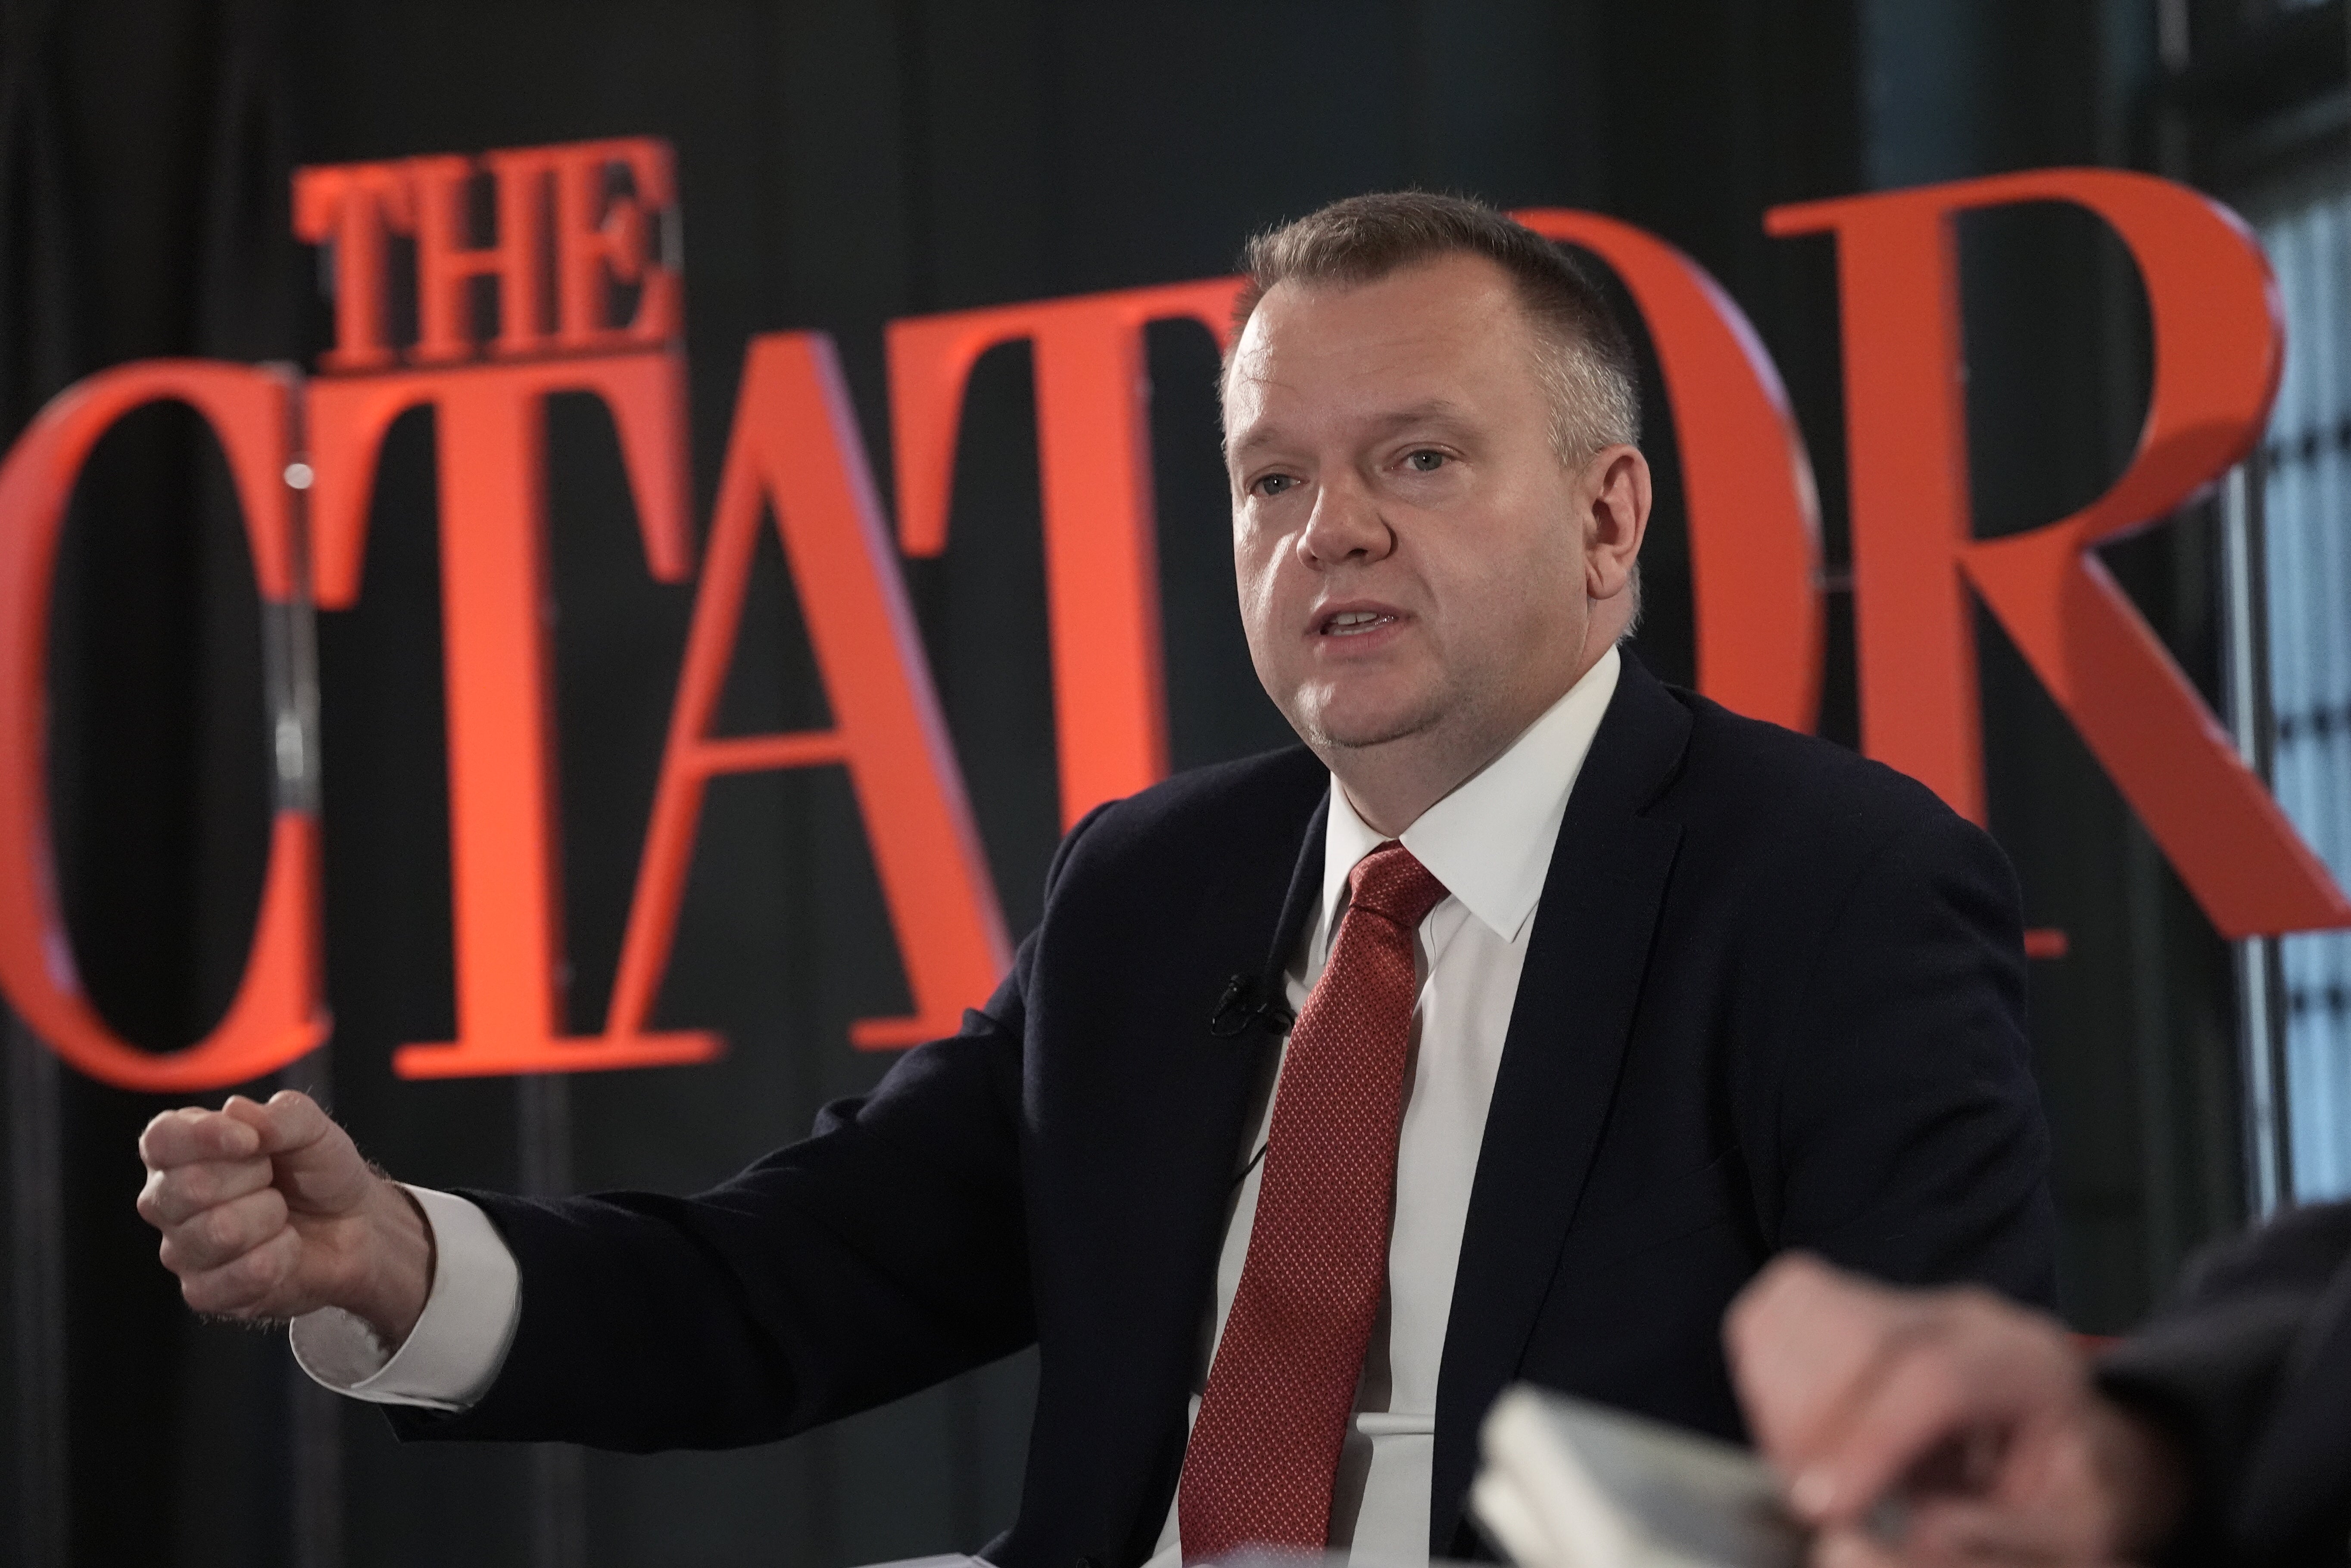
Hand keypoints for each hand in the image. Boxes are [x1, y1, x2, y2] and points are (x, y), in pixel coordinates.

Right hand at [136, 1090, 432, 1346]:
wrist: (354, 1226)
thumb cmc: (319, 1172)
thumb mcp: (313, 1129)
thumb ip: (280, 1114)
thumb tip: (236, 1111)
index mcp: (180, 1150)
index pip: (161, 1139)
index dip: (204, 1137)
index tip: (250, 1140)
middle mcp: (167, 1200)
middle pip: (189, 1187)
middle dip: (254, 1178)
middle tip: (274, 1181)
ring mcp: (181, 1250)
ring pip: (219, 1232)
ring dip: (270, 1218)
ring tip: (280, 1214)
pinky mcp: (203, 1292)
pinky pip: (237, 1276)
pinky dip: (280, 1257)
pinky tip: (285, 1247)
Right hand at [1724, 1254, 2182, 1566]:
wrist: (2071, 1460)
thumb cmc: (2067, 1505)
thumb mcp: (2060, 1545)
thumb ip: (1977, 1546)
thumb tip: (1856, 1545)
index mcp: (2033, 1367)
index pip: (1935, 1378)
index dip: (1868, 1440)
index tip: (1824, 1510)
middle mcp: (1967, 1316)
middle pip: (1863, 1332)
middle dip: (1814, 1425)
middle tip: (1815, 1504)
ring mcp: (1907, 1300)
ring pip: (1808, 1306)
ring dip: (1783, 1397)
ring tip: (1817, 1469)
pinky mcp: (1856, 1302)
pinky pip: (1782, 1309)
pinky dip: (1767, 1369)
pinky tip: (1798, 1430)